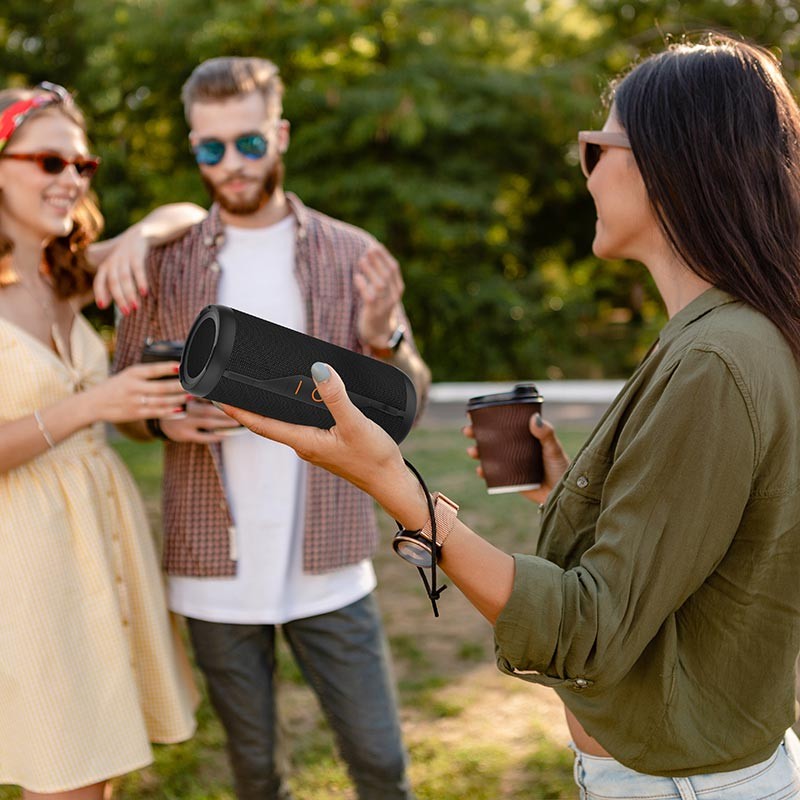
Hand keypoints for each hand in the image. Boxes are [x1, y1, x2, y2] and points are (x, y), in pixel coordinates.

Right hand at [85, 362, 185, 423]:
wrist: (94, 403)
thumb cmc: (116, 387)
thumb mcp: (127, 375)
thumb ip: (146, 373)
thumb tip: (173, 369)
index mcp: (132, 374)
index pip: (152, 369)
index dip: (167, 367)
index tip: (181, 366)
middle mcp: (133, 387)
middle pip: (161, 387)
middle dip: (179, 387)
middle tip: (193, 385)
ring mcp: (135, 402)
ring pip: (161, 401)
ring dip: (178, 399)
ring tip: (191, 396)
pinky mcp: (136, 414)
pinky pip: (156, 413)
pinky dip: (170, 411)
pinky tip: (180, 409)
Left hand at [92, 225, 150, 312]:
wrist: (138, 236)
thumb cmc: (126, 259)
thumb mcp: (115, 270)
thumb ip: (109, 286)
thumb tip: (103, 304)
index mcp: (105, 267)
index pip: (99, 281)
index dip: (100, 293)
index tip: (102, 307)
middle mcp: (112, 262)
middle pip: (113, 282)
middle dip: (119, 298)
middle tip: (126, 313)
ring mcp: (124, 258)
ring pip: (124, 278)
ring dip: (130, 293)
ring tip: (136, 307)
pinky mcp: (136, 255)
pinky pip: (138, 270)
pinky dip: (140, 282)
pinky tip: (144, 293)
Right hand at [160, 398, 243, 443]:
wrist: (161, 420)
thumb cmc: (180, 404)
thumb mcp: (186, 393)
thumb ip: (202, 391)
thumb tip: (221, 386)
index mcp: (186, 393)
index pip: (205, 393)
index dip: (219, 396)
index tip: (232, 396)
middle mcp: (184, 407)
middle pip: (208, 408)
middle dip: (226, 411)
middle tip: (240, 410)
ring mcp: (183, 421)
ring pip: (208, 422)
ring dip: (224, 423)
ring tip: (237, 422)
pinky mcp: (183, 434)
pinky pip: (202, 437)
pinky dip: (215, 436)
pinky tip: (225, 435)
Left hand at [221, 363, 428, 528]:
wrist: (390, 481)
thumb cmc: (373, 457)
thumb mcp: (355, 423)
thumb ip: (336, 396)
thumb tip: (318, 369)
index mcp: (304, 442)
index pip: (261, 425)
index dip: (238, 412)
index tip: (217, 398)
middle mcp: (304, 445)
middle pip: (268, 423)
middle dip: (249, 406)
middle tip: (234, 383)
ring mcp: (315, 445)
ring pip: (286, 423)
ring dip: (271, 407)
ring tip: (260, 385)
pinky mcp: (326, 444)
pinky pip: (302, 424)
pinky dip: (294, 410)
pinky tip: (303, 398)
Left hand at [355, 244, 404, 348]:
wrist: (379, 332)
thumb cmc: (378, 306)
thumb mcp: (383, 291)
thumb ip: (381, 275)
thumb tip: (372, 252)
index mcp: (397, 288)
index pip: (394, 268)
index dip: (385, 256)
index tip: (376, 245)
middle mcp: (394, 296)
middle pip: (387, 274)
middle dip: (378, 260)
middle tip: (368, 249)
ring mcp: (385, 305)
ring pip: (380, 285)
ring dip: (370, 271)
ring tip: (361, 260)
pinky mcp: (374, 312)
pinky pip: (370, 298)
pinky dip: (363, 286)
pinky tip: (356, 277)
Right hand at [463, 413, 569, 503]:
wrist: (562, 494)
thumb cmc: (561, 468)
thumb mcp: (554, 449)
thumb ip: (546, 434)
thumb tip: (534, 418)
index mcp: (524, 436)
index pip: (504, 424)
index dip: (488, 419)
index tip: (475, 414)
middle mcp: (515, 448)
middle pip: (492, 438)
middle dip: (476, 434)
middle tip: (468, 431)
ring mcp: (511, 464)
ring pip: (489, 455)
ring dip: (477, 452)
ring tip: (472, 451)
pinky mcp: (509, 479)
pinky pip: (493, 475)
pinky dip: (484, 472)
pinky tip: (481, 471)